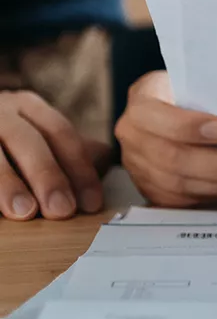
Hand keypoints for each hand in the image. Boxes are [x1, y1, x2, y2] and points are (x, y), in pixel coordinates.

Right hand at [0, 91, 105, 220]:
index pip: (60, 133)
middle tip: (62, 210)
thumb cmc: (2, 139)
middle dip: (47, 176)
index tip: (91, 202)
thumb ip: (65, 149)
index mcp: (26, 106)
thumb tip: (103, 158)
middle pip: (28, 140)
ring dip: (7, 183)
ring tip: (24, 212)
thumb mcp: (33, 133)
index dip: (79, 168)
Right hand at [115, 72, 216, 207]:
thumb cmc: (194, 91)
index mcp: (142, 100)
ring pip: (182, 185)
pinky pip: (186, 201)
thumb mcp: (197, 81)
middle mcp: (134, 137)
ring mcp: (140, 168)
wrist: (175, 109)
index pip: (153, 116)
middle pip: (174, 159)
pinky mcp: (154, 191)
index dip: (186, 126)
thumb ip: (213, 92)